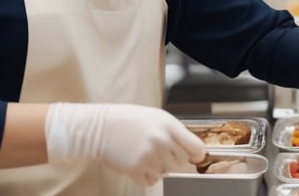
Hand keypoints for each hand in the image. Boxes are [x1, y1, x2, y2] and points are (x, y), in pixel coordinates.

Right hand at [45, 103, 205, 185]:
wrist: (101, 127)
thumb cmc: (130, 120)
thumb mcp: (158, 117)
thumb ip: (175, 132)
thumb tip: (192, 149)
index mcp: (169, 126)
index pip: (196, 147)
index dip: (197, 153)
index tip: (195, 156)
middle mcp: (162, 141)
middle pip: (182, 160)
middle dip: (173, 157)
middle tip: (159, 149)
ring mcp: (149, 156)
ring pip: (167, 171)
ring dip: (159, 166)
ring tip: (146, 153)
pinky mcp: (137, 169)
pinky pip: (152, 180)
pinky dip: (148, 176)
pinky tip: (140, 163)